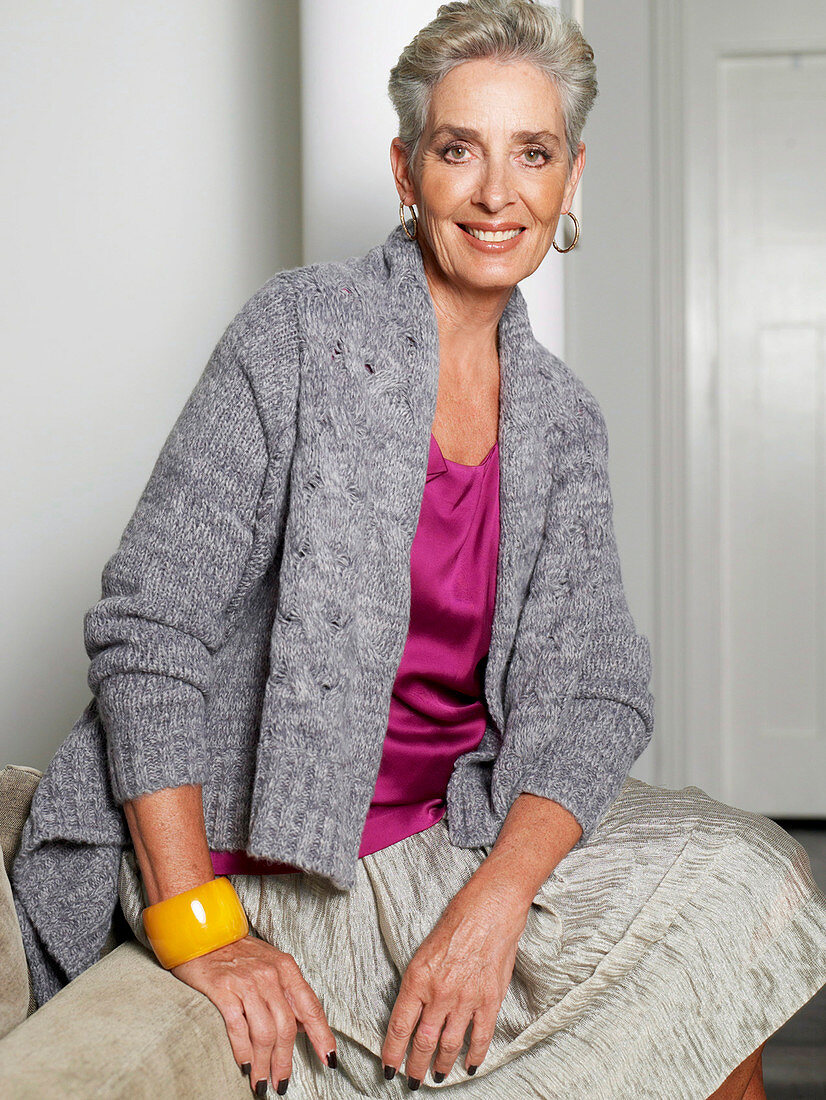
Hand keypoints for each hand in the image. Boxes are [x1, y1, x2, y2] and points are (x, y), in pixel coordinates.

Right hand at [170, 933, 337, 1095]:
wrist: (204, 935)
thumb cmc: (238, 953)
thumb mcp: (270, 965)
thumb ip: (286, 992)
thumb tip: (301, 1026)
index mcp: (286, 968)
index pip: (310, 1007)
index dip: (321, 1036)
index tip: (328, 1059)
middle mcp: (269, 974)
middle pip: (286, 1027)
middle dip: (284, 1061)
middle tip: (281, 1082)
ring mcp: (246, 982)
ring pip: (264, 1032)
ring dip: (264, 1063)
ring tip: (261, 1082)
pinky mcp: (223, 989)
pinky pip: (238, 1028)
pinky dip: (243, 1051)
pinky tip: (245, 1065)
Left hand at [381, 879, 529, 1086]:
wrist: (490, 909)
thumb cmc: (457, 920)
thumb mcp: (424, 950)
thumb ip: (418, 983)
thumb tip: (413, 1010)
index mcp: (417, 979)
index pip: (399, 1027)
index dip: (392, 1053)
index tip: (389, 1068)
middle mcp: (439, 994)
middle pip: (423, 1042)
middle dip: (415, 1066)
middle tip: (412, 1079)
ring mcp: (466, 1000)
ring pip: (449, 1045)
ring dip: (441, 1065)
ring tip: (437, 1076)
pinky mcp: (489, 1000)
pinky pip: (480, 1037)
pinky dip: (474, 1056)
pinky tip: (469, 1065)